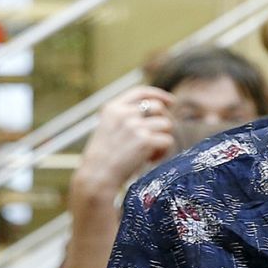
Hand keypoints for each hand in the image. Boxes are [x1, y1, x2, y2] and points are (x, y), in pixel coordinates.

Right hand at [71, 87, 176, 204]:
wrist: (97, 175)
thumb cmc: (104, 157)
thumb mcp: (109, 128)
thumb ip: (127, 117)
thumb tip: (159, 109)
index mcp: (112, 108)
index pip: (140, 92)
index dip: (158, 94)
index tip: (170, 101)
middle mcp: (124, 113)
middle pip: (158, 108)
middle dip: (164, 122)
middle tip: (158, 138)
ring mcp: (135, 126)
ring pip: (167, 125)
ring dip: (163, 139)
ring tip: (150, 153)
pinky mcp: (145, 140)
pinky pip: (168, 141)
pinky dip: (163, 152)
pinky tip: (150, 160)